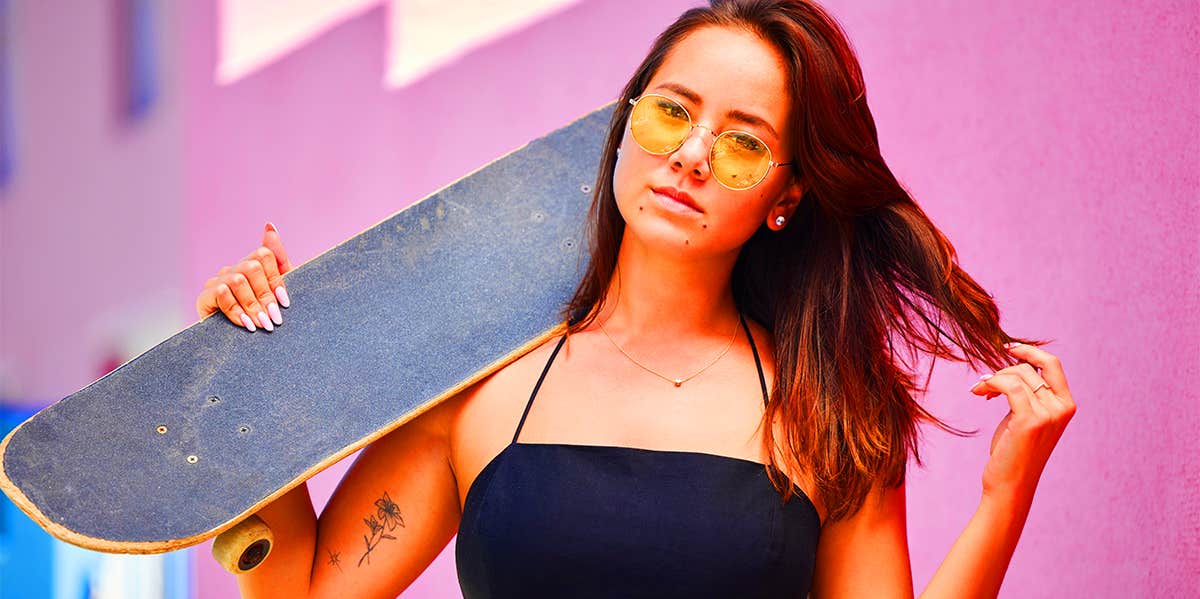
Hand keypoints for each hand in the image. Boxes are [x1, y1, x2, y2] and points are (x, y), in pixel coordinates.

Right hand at [195, 222, 293, 331]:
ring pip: (238, 279)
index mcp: (253, 266)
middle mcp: (234, 269)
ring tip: (263, 325)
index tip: (285, 303)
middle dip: (266, 295)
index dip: (276, 279)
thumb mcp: (279, 292)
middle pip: (252, 267)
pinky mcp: (204, 297)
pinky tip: (246, 326)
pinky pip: (221, 293)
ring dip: (253, 305)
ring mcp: (218, 281)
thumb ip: (279, 261)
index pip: (265, 255)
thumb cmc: (265, 318)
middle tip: (274, 319)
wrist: (241, 348)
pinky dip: (237, 311)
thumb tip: (269, 225)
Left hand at [969, 342, 1076, 501]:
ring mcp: (1048, 414)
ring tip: (979, 390)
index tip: (1008, 348)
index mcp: (1065, 405)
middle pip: (1029, 368)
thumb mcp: (1026, 417)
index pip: (1052, 364)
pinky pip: (1007, 385)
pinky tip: (978, 392)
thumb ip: (1027, 394)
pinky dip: (990, 383)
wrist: (1009, 484)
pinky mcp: (1030, 420)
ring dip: (992, 379)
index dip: (1030, 351)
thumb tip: (1012, 365)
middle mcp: (1062, 407)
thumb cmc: (1014, 451)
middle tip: (985, 384)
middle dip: (1003, 370)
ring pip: (1016, 375)